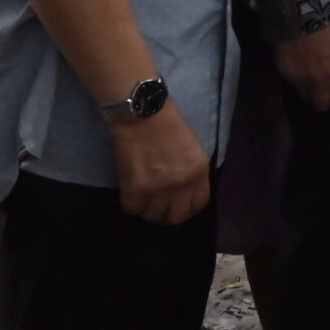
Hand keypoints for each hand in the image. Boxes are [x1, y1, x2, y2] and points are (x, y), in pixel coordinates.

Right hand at [108, 104, 211, 223]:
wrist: (142, 112)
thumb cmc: (168, 123)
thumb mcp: (193, 148)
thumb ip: (192, 171)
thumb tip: (186, 191)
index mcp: (199, 171)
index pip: (198, 204)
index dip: (188, 208)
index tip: (179, 205)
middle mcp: (181, 184)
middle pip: (176, 217)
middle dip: (167, 214)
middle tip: (159, 205)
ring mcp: (158, 189)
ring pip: (152, 216)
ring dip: (147, 208)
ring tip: (144, 196)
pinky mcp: (135, 188)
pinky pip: (132, 209)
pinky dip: (131, 203)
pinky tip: (131, 191)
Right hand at [276, 19, 329, 114]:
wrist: (302, 11)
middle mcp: (319, 81)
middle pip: (321, 105)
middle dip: (326, 102)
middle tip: (327, 95)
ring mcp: (299, 78)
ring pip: (305, 95)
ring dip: (310, 91)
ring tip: (311, 80)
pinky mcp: (284, 72)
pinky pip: (292, 83)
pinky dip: (297, 79)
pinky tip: (299, 68)